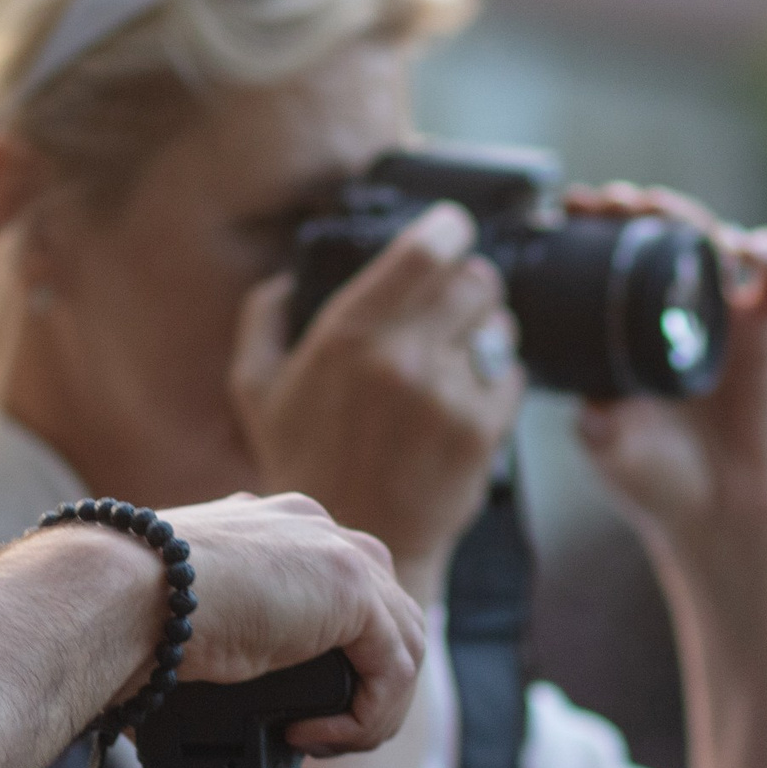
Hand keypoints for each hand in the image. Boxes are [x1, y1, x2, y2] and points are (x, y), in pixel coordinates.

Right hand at [149, 493, 426, 755]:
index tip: (291, 707)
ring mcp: (338, 553)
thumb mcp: (182, 616)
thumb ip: (212, 632)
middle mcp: (310, 529)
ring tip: (319, 742)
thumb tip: (176, 696)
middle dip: (362, 683)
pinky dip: (365, 716)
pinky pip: (394, 670)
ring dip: (370, 708)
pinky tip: (312, 735)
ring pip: (401, 645)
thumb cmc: (122, 611)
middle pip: (381, 615)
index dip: (328, 656)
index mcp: (269, 528)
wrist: (118, 596)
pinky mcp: (353, 590)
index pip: (334, 590)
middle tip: (316, 732)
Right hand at [231, 201, 526, 601]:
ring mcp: (448, 395)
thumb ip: (263, 319)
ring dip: (486, 325)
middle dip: (469, 281)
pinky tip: (463, 395)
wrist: (351, 541)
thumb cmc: (302, 461)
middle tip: (456, 297)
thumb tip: (286, 275)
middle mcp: (401, 359)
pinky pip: (511, 372)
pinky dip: (495, 375)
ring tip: (458, 349)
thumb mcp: (255, 390)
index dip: (447, 227)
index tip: (452, 227)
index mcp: (346, 337)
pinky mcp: (483, 429)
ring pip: (500, 322)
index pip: (423, 251)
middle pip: (476, 278)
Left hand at [566, 185, 766, 559]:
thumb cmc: (652, 480)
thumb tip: (567, 383)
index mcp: (626, 332)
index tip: (565, 213)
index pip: (611, 262)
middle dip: (635, 210)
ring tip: (662, 211)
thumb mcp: (603, 441)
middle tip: (609, 201)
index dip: (592, 232)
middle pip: (661, 238)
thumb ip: (588, 410)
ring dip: (691, 217)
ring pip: (714, 242)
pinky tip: (745, 248)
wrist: (714, 515)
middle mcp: (674, 315)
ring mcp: (722, 318)